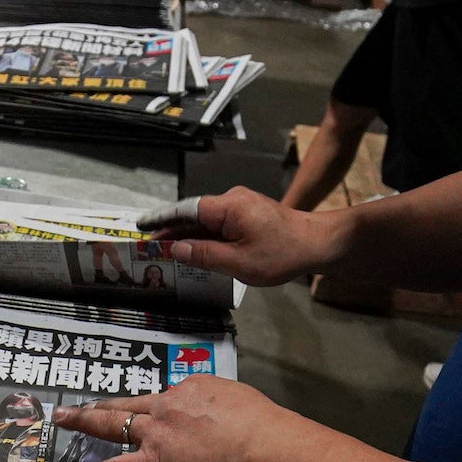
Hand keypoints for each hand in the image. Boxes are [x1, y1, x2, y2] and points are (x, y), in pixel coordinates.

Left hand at [51, 376, 291, 461]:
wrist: (260, 444)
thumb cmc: (263, 426)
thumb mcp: (243, 403)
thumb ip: (225, 409)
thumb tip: (226, 420)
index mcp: (193, 389)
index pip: (170, 398)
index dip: (166, 410)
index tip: (168, 419)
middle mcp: (168, 405)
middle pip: (129, 403)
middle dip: (103, 404)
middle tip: (81, 404)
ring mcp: (156, 431)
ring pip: (113, 424)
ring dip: (84, 421)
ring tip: (62, 420)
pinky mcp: (152, 460)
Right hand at [149, 186, 343, 286]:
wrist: (318, 244)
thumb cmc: (282, 253)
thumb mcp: (239, 261)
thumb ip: (205, 254)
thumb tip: (177, 249)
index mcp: (228, 207)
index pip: (185, 210)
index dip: (162, 221)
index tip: (142, 228)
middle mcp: (232, 200)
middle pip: (194, 214)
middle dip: (171, 230)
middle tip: (149, 246)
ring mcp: (242, 207)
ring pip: (206, 220)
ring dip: (188, 235)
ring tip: (167, 251)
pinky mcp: (249, 216)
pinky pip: (220, 224)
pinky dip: (205, 236)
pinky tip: (196, 250)